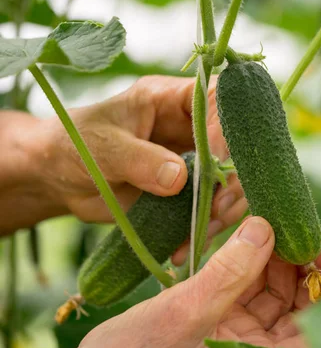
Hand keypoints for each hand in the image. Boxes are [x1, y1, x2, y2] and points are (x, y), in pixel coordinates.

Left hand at [17, 75, 245, 233]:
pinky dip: (204, 229)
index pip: (216, 101)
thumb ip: (139, 159)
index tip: (215, 166)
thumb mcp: (102, 147)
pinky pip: (208, 208)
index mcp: (170, 100)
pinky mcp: (185, 191)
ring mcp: (190, 160)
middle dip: (230, 179)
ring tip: (201, 233)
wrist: (59, 176)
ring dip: (223, 209)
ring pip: (228, 180)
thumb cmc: (74, 144)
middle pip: (233, 145)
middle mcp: (188, 128)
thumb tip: (180, 178)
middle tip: (215, 209)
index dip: (224, 130)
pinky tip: (186, 247)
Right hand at [73, 216, 320, 347]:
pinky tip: (251, 234)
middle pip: (295, 307)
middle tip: (300, 228)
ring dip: (273, 257)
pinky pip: (244, 285)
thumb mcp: (188, 309)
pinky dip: (249, 260)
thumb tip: (266, 227)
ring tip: (275, 222)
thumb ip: (231, 270)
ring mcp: (233, 333)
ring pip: (270, 292)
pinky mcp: (216, 317)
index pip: (312, 337)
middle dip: (299, 267)